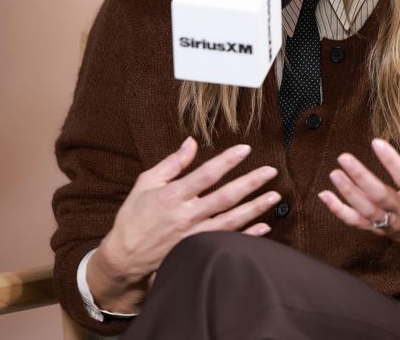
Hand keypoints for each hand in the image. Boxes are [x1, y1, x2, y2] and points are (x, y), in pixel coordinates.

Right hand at [89, 138, 279, 311]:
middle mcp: (186, 215)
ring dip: (255, 208)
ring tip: (274, 196)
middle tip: (271, 171)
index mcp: (173, 195)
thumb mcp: (146, 183)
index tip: (246, 149)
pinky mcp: (197, 251)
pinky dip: (247, 236)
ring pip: (231, 220)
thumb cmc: (134, 217)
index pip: (206, 174)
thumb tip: (191, 142)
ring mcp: (194, 235)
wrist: (124, 258)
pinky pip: (227, 242)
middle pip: (225, 197)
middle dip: (250, 183)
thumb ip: (171, 163)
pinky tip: (264, 228)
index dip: (227, 161)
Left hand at [318, 125, 399, 299]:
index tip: (377, 142)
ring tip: (334, 173)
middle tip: (344, 158)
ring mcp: (392, 223)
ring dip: (348, 192)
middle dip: (360, 177)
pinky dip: (339, 211)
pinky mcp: (381, 230)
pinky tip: (324, 195)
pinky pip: (356, 222)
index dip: (391, 162)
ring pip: (366, 210)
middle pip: (380, 196)